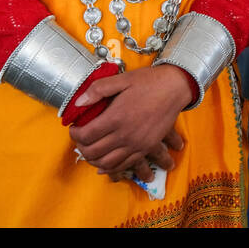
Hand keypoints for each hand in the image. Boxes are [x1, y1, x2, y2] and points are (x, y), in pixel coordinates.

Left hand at [69, 65, 192, 176]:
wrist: (175, 88)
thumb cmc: (149, 82)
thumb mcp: (122, 79)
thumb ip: (98, 90)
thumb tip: (78, 104)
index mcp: (116, 117)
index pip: (86, 135)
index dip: (75, 134)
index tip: (73, 128)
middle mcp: (125, 135)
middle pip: (93, 152)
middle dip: (81, 147)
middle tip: (79, 139)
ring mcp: (136, 144)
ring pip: (107, 163)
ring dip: (93, 160)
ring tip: (89, 151)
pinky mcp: (146, 148)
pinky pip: (124, 165)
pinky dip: (110, 168)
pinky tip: (103, 165)